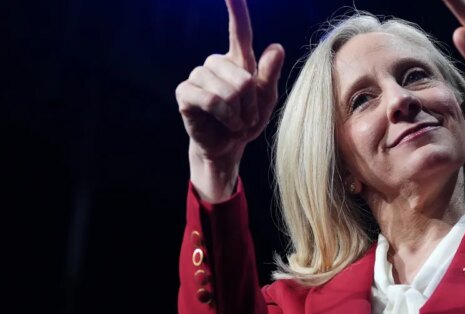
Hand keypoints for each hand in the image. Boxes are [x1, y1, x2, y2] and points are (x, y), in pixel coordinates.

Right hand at [175, 0, 283, 167]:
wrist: (228, 147)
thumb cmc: (247, 121)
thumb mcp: (266, 100)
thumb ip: (269, 75)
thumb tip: (276, 47)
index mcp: (239, 60)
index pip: (238, 30)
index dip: (236, 9)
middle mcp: (216, 63)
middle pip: (243, 78)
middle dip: (251, 104)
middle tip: (248, 117)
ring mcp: (198, 76)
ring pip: (228, 91)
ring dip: (239, 113)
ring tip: (237, 122)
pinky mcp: (185, 92)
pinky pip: (212, 100)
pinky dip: (225, 116)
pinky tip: (226, 124)